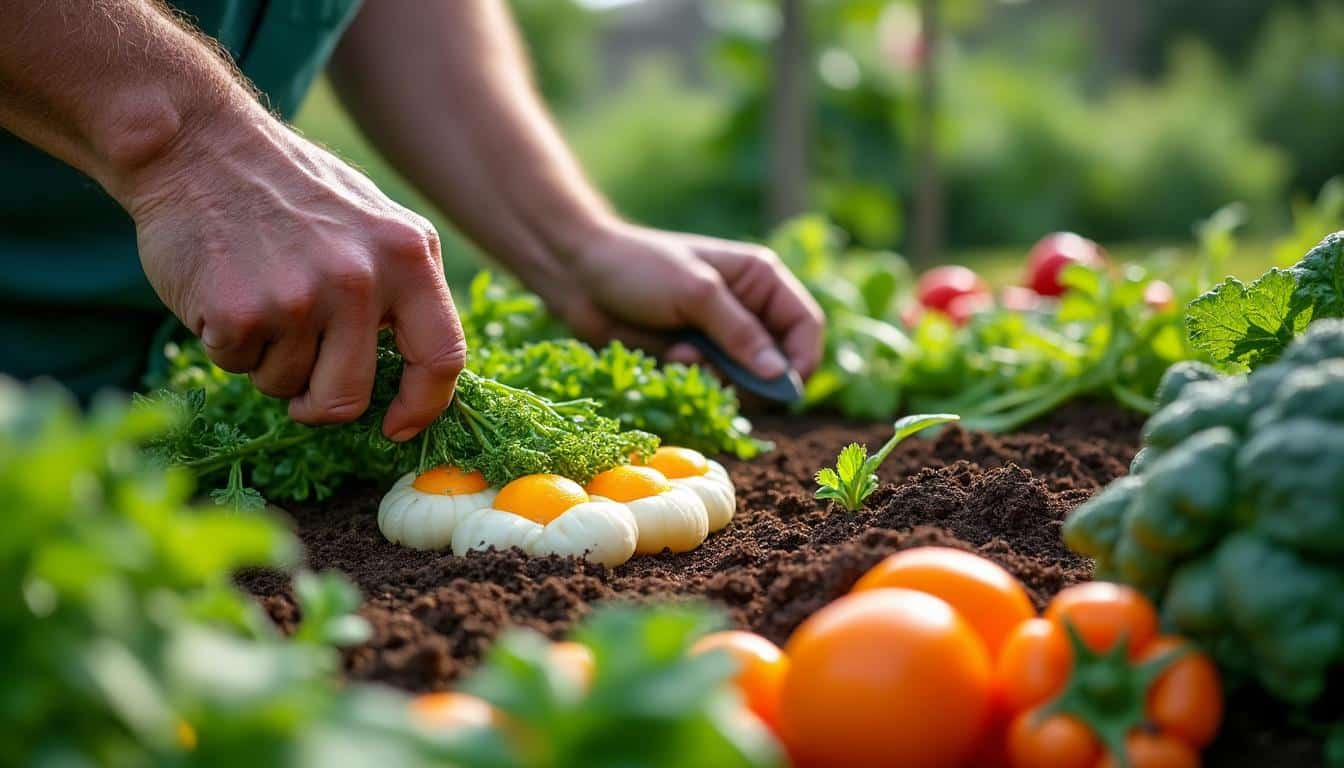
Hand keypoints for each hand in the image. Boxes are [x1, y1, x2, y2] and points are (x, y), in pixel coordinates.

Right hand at [124, 116, 465, 440]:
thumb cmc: (290, 189)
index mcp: (409, 254)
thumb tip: (419, 373)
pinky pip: (239, 366)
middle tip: (299, 381)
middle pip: (351, 397)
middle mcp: (362, 278)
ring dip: (268, 364)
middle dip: (320, 402)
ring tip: (259, 300)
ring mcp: (300, 297)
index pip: (442, 356)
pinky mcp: (240, 312)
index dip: (422, 406)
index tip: (397, 427)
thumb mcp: (374, 221)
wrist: (199, 143)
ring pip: (287, 386)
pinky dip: (229, 345)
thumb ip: (402, 287)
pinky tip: (225, 292)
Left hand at [541, 222, 824, 378]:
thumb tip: (779, 375)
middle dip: (751, 375)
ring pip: (744, 380)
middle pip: (779, 361)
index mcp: (761, 279)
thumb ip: (740, 334)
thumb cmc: (639, 268)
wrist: (579, 275)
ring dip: (718, 377)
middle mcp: (748, 308)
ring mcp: (720, 335)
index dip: (801, 360)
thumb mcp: (696, 294)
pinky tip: (668, 357)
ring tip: (683, 355)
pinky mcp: (694, 355)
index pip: (806, 326)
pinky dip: (695, 379)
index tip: (783, 389)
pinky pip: (712, 384)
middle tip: (718, 372)